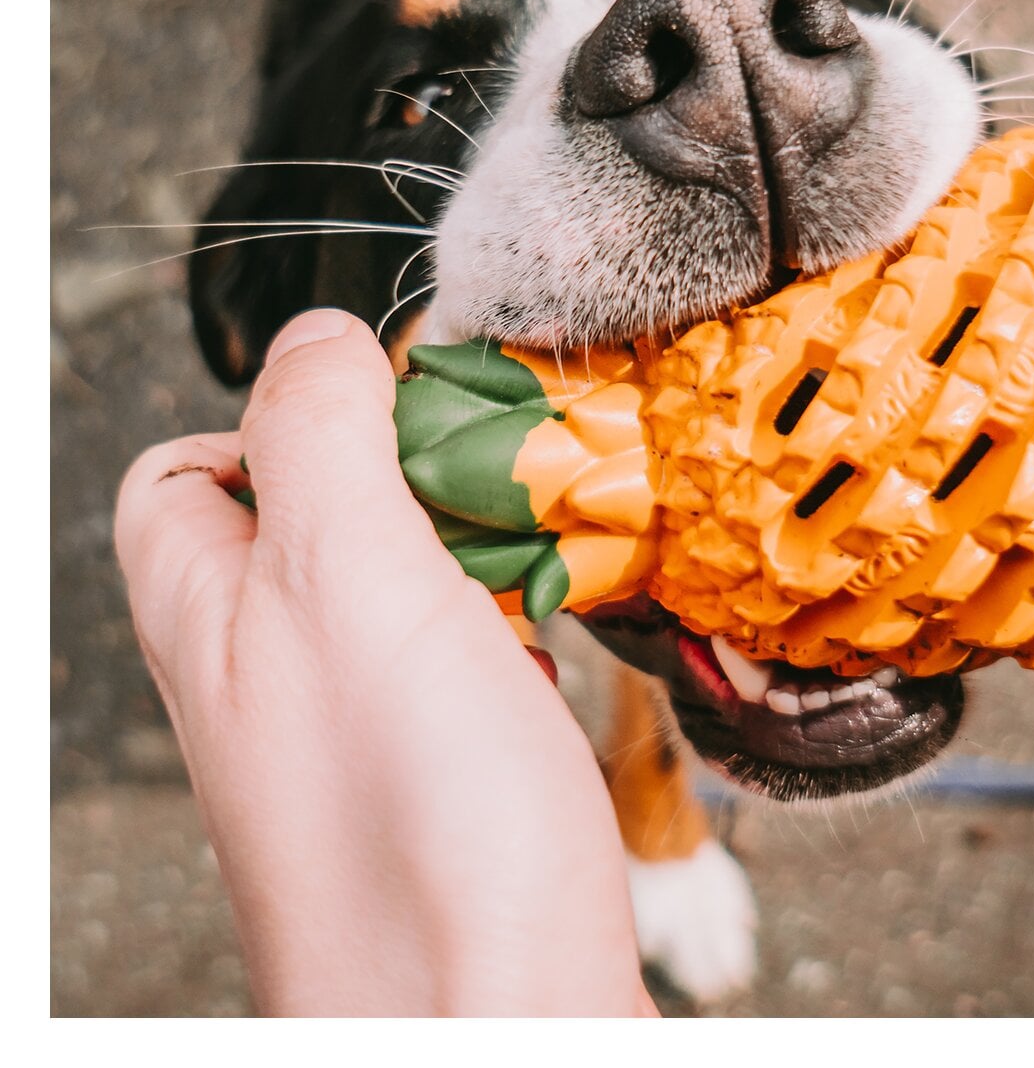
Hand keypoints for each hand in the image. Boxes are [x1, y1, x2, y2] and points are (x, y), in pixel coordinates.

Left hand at [115, 309, 652, 1015]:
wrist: (497, 1021)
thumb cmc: (413, 822)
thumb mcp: (346, 578)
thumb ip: (318, 437)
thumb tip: (315, 334)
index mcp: (209, 617)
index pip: (185, 470)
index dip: (270, 419)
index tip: (381, 412)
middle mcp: (265, 671)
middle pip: (308, 509)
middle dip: (401, 471)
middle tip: (481, 476)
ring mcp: (352, 724)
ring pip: (398, 576)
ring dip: (468, 541)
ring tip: (531, 549)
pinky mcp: (437, 768)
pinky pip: (461, 648)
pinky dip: (508, 616)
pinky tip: (548, 639)